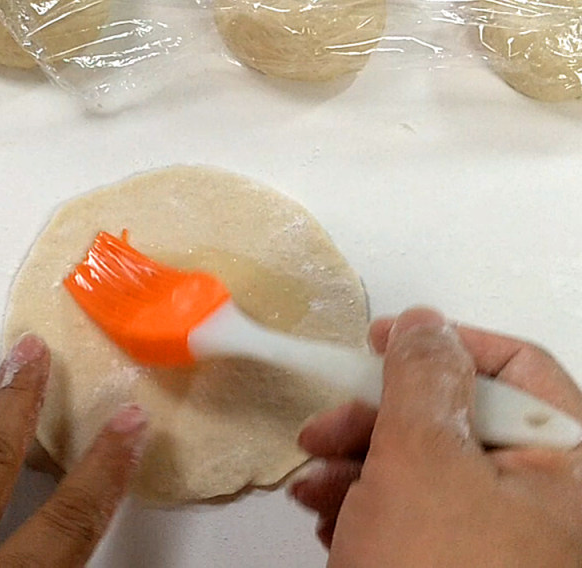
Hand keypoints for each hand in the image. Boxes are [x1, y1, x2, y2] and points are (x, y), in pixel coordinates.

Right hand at [292, 307, 581, 566]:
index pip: (512, 368)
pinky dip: (362, 504)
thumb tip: (424, 323)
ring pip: (419, 466)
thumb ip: (422, 379)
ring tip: (310, 484)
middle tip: (322, 428)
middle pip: (453, 419)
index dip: (441, 343)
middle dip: (375, 419)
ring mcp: (493, 535)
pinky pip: (408, 512)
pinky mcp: (450, 562)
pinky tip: (325, 517)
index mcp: (562, 465)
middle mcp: (537, 497)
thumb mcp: (424, 462)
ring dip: (354, 463)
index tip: (377, 341)